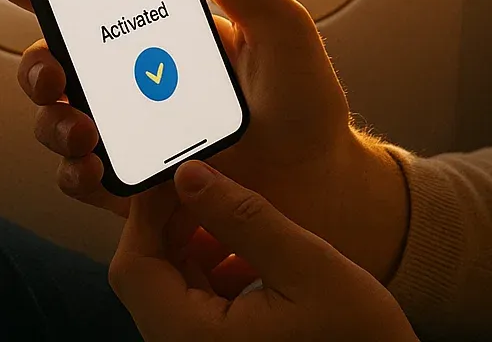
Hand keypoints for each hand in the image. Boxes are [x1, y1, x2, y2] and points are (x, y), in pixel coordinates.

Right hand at [2, 0, 408, 277]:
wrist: (323, 184)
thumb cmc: (306, 102)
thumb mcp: (281, 28)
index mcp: (162, 35)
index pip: (92, 4)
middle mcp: (134, 82)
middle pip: (56, 64)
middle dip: (36, 63)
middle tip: (54, 70)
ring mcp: (130, 135)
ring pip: (57, 121)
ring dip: (51, 121)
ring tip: (82, 128)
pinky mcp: (134, 187)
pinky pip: (82, 180)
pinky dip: (73, 173)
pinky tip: (92, 167)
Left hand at [110, 161, 417, 341]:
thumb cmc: (356, 334)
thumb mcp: (305, 264)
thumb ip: (243, 217)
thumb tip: (187, 174)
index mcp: (194, 339)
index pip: (135, 267)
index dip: (147, 211)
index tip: (175, 165)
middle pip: (148, 275)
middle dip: (174, 220)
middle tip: (209, 175)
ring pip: (171, 283)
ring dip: (196, 239)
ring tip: (237, 205)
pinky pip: (196, 299)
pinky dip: (214, 265)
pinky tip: (252, 245)